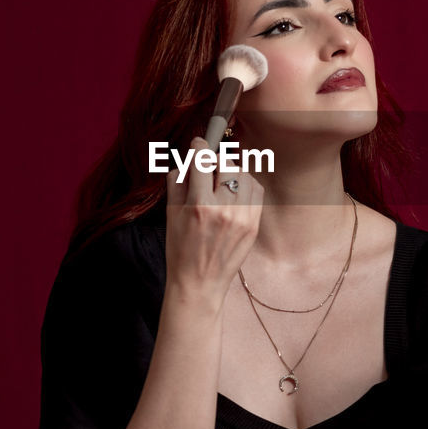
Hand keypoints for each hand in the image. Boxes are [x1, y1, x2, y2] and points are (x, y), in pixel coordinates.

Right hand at [164, 137, 263, 306]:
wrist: (199, 283)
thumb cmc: (180, 250)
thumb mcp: (171, 214)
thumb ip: (177, 182)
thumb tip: (187, 158)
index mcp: (199, 206)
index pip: (202, 162)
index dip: (199, 147)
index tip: (198, 144)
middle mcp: (224, 210)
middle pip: (227, 164)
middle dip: (216, 159)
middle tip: (208, 164)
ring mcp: (242, 218)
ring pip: (245, 175)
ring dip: (232, 171)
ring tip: (221, 179)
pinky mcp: (254, 225)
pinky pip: (256, 191)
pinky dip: (246, 185)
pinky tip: (235, 191)